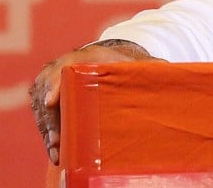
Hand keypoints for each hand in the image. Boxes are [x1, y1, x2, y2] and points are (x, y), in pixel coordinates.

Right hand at [29, 40, 157, 164]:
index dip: (55, 85)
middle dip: (51, 119)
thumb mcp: (132, 63)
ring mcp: (48, 84)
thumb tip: (169, 70)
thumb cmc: (119, 64)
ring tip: (58, 153)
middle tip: (58, 141)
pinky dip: (49, 134)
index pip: (62, 69)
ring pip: (43, 110)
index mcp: (81, 58)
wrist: (101, 61)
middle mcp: (59, 69)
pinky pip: (42, 118)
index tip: (51, 101)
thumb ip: (149, 66)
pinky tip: (57, 153)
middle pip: (48, 94)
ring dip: (49, 131)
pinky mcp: (44, 99)